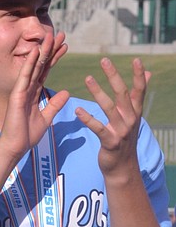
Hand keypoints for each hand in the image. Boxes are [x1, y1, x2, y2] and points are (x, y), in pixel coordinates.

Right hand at [0, 31, 69, 163]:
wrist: (16, 146)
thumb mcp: (46, 117)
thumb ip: (55, 104)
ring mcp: (21, 90)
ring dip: (42, 51)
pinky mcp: (17, 95)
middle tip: (60, 34)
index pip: (47, 71)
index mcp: (34, 93)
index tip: (65, 46)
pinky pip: (24, 76)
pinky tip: (35, 51)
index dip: (56, 58)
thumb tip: (66, 93)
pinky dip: (29, 63)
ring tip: (50, 36)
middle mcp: (27, 88)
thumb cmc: (27, 134)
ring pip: (34, 66)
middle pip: (41, 64)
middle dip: (51, 49)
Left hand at [75, 57, 147, 175]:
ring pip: (109, 108)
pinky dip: (88, 118)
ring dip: (98, 92)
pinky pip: (98, 128)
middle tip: (104, 60)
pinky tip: (77, 110)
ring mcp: (121, 131)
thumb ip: (137, 95)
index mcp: (135, 112)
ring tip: (87, 78)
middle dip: (114, 76)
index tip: (136, 59)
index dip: (138, 75)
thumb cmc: (124, 137)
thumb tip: (148, 73)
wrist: (122, 167)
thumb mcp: (133, 116)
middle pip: (123, 94)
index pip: (139, 90)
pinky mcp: (110, 142)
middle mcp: (130, 119)